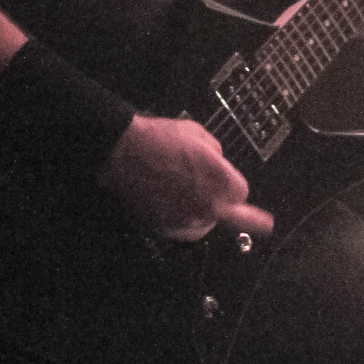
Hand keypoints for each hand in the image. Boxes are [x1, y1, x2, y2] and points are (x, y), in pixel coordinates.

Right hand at [98, 115, 274, 243]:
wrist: (123, 151)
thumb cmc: (158, 139)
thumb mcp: (198, 134)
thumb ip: (216, 154)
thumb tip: (218, 164)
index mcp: (220, 179)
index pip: (241, 193)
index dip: (230, 183)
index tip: (226, 181)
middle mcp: (208, 205)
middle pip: (230, 213)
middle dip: (221, 200)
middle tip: (206, 187)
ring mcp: (186, 220)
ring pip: (207, 224)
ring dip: (204, 212)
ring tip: (188, 195)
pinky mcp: (167, 229)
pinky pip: (186, 230)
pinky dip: (184, 220)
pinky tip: (176, 204)